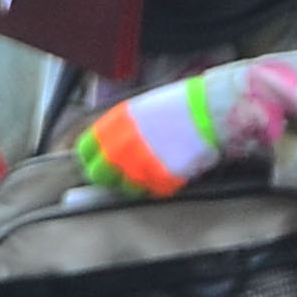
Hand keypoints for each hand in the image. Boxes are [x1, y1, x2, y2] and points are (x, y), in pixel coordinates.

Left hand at [77, 58, 296, 198]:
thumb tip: (107, 149)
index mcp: (112, 125)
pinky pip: (156, 191)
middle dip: (111, 176)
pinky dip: (164, 186)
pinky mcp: (161, 179)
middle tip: (128, 172)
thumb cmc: (180, 104)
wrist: (211, 108)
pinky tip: (174, 172)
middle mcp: (119, 147)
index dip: (94, 158)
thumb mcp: (141, 108)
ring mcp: (139, 165)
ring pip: (127, 187)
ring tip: (156, 169)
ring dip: (139, 182)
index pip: (85, 151)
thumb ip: (119, 130)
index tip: (102, 162)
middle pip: (100, 175)